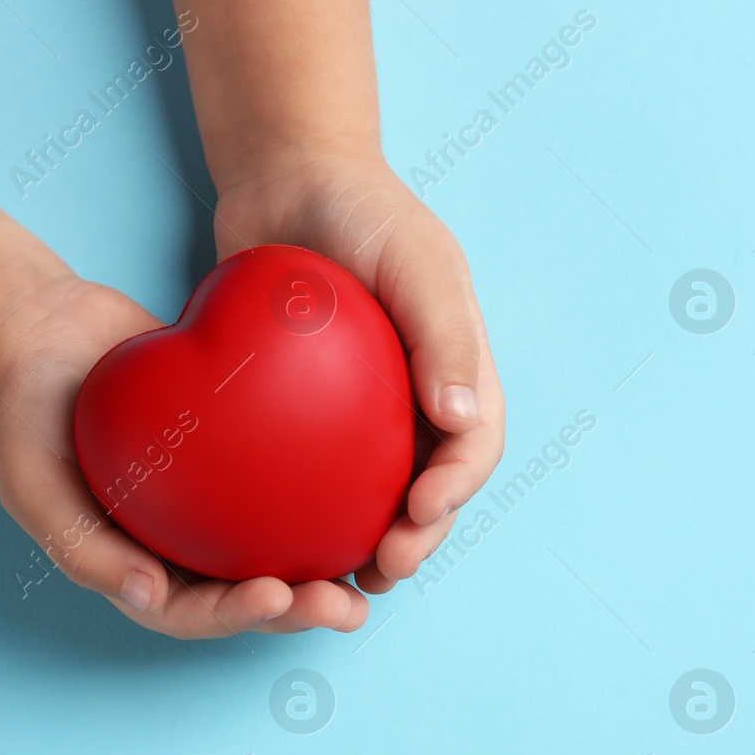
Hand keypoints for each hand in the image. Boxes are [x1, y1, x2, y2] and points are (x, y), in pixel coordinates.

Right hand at [0, 276, 371, 638]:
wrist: (41, 331)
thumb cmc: (24, 413)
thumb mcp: (32, 484)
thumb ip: (84, 546)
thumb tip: (151, 598)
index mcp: (135, 565)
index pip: (192, 610)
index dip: (236, 616)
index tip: (278, 595)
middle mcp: (180, 541)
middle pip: (249, 592)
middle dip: (301, 609)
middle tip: (348, 605)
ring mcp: (211, 500)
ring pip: (278, 544)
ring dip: (327, 564)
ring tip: (379, 563)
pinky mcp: (237, 449)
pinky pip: (285, 476)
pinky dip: (325, 490)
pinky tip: (372, 483)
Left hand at [212, 149, 504, 592]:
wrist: (285, 175)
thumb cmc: (361, 208)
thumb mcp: (417, 259)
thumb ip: (444, 336)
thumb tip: (462, 422)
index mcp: (456, 367)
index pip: (474, 445)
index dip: (455, 491)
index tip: (416, 518)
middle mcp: (415, 395)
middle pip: (431, 486)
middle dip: (415, 538)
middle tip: (379, 571)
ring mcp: (361, 407)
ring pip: (375, 492)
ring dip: (368, 541)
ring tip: (342, 579)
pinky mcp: (306, 409)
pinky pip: (313, 470)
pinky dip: (308, 509)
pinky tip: (280, 539)